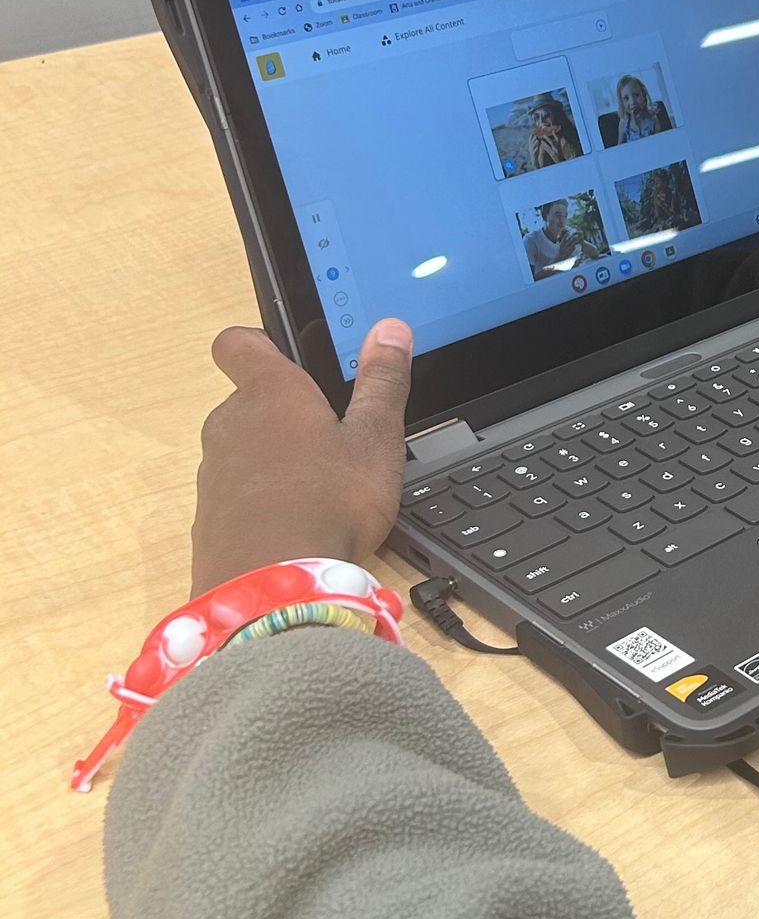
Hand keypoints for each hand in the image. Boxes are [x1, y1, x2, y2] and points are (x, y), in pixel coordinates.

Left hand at [191, 319, 413, 595]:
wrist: (273, 590)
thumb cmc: (330, 504)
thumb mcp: (374, 441)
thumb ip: (382, 382)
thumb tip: (389, 328)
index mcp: (271, 393)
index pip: (239, 342)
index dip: (258, 342)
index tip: (286, 355)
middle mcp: (230, 423)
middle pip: (248, 401)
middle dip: (284, 414)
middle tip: (332, 437)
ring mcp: (212, 472)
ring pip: (242, 449)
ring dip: (273, 460)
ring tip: (320, 489)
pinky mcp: (208, 517)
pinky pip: (236, 494)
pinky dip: (262, 500)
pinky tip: (297, 526)